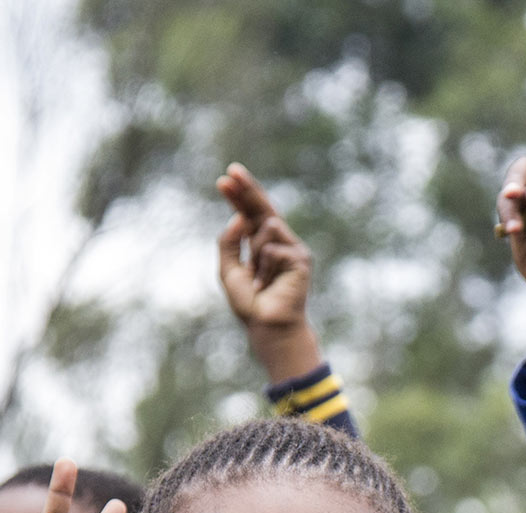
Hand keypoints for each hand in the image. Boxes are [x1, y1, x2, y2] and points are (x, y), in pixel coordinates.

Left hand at [216, 166, 322, 382]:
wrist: (268, 327)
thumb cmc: (251, 305)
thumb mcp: (229, 271)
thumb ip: (229, 243)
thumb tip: (238, 218)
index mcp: (261, 244)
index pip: (249, 214)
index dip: (238, 196)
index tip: (225, 179)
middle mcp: (278, 242)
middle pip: (262, 207)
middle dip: (247, 189)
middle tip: (232, 171)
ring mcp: (291, 248)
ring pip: (267, 226)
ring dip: (255, 253)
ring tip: (257, 278)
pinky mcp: (301, 258)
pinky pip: (273, 248)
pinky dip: (263, 268)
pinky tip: (266, 286)